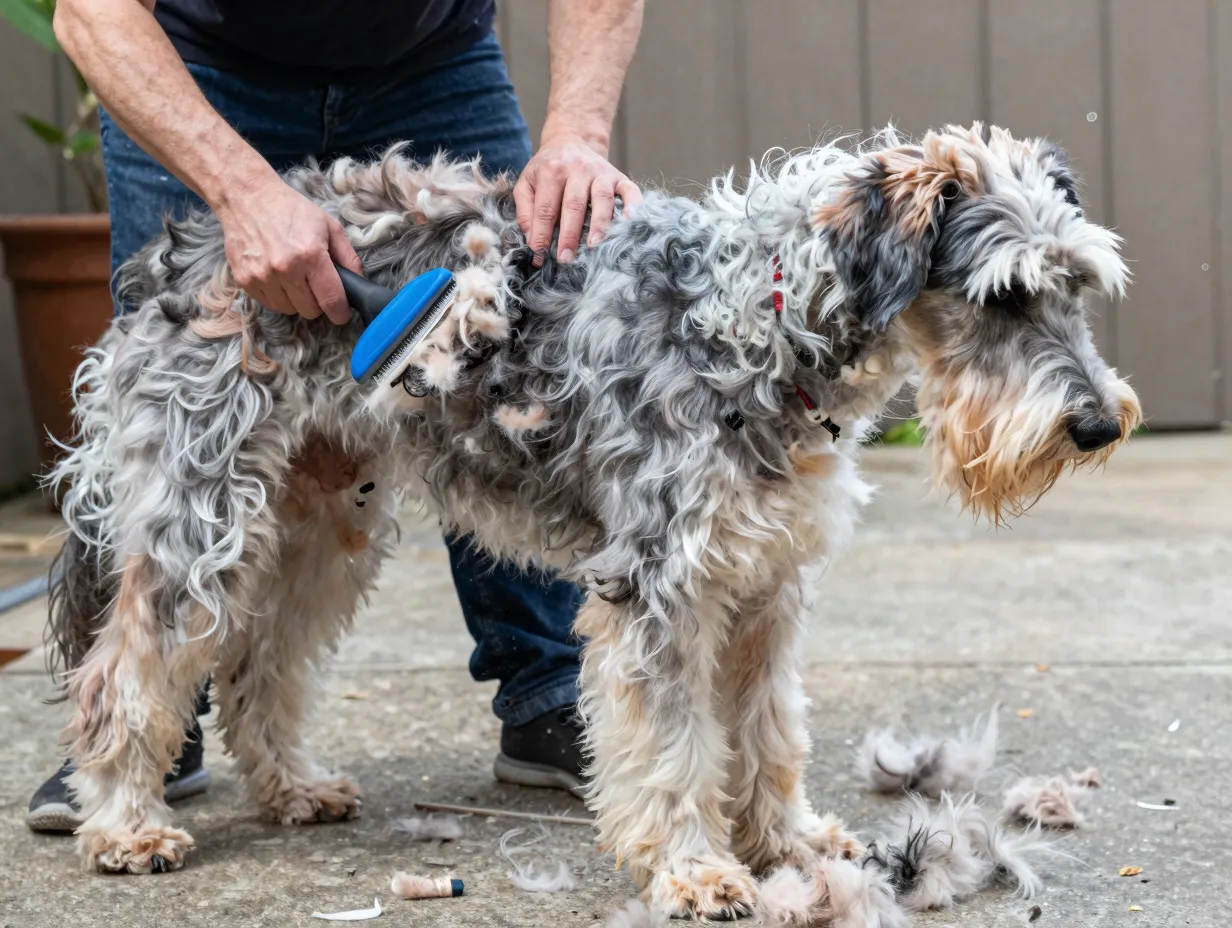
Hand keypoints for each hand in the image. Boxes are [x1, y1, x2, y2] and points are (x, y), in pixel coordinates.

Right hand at [215, 171, 362, 323]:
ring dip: (296, 300)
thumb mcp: (329, 226)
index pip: (331, 301)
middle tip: (315, 284)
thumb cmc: (292, 210)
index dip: (340, 312)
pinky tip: (278, 277)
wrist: (248, 197)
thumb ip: (348, 258)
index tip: (342, 312)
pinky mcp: (244, 280)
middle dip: (317, 302)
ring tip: (294, 277)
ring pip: (289, 310)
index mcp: (311, 255)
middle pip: (310, 311)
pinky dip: (277, 296)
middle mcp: (285, 269)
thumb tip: (358, 284)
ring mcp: (262, 276)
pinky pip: (269, 304)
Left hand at [513, 133, 641, 265]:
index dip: (542, 233)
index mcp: (551, 171)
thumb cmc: (547, 169)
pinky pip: (629, 191)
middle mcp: (577, 169)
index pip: (546, 208)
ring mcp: (600, 172)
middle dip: (569, 234)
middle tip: (565, 257)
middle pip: (574, 205)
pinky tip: (629, 222)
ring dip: (599, 224)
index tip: (540, 254)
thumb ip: (525, 210)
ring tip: (593, 245)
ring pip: (602, 199)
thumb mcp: (527, 182)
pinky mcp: (619, 177)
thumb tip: (532, 239)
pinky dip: (632, 206)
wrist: (571, 141)